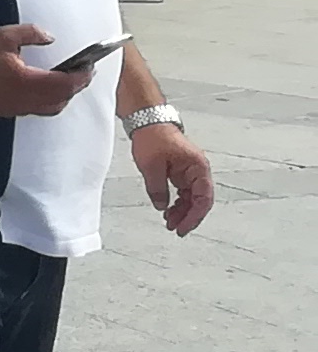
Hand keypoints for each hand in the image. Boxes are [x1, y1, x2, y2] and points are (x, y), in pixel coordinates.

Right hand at [0, 24, 89, 118]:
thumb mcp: (4, 36)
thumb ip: (32, 33)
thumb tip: (50, 38)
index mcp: (25, 80)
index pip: (64, 83)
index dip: (81, 77)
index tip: (89, 68)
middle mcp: (24, 98)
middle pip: (63, 98)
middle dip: (77, 86)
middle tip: (85, 73)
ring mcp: (18, 108)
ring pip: (53, 108)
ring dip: (65, 96)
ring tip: (69, 82)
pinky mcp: (11, 111)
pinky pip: (39, 110)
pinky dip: (51, 102)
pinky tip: (48, 90)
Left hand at [131, 120, 213, 234]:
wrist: (148, 122)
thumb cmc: (154, 137)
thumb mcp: (152, 166)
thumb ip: (157, 189)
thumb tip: (162, 207)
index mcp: (198, 168)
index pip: (203, 198)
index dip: (194, 216)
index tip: (183, 227)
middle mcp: (198, 171)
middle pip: (199, 201)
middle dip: (188, 217)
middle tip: (176, 229)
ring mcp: (190, 172)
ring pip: (191, 198)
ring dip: (182, 211)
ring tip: (169, 222)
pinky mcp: (181, 172)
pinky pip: (183, 192)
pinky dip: (177, 202)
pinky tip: (167, 210)